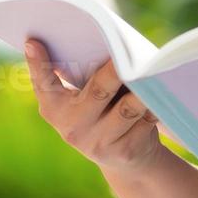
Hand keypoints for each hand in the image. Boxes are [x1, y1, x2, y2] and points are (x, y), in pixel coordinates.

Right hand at [24, 38, 171, 174]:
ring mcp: (99, 142)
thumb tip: (94, 36)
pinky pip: (145, 121)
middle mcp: (72, 127)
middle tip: (126, 54)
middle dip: (114, 71)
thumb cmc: (102, 113)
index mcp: (55, 108)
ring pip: (127, 108)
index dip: (38, 64)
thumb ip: (79, 74)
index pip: (44, 83)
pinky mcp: (125, 151)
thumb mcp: (83, 99)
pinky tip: (163, 93)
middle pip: (98, 91)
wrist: (126, 161)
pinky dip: (156, 105)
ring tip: (152, 71)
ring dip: (142, 89)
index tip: (33, 42)